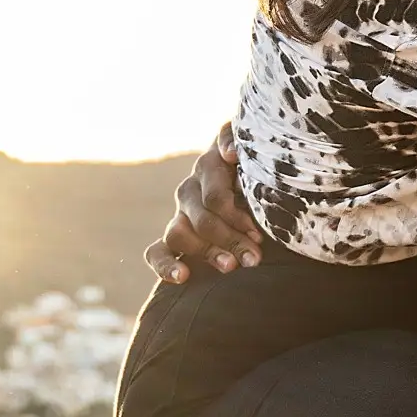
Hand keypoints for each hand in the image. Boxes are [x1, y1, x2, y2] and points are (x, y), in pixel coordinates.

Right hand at [143, 123, 262, 283]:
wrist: (246, 169)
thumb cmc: (253, 159)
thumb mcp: (249, 142)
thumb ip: (235, 139)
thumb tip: (229, 155)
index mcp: (208, 167)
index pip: (215, 198)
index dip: (236, 218)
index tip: (259, 236)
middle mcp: (190, 189)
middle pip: (202, 220)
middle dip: (230, 241)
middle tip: (254, 259)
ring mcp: (180, 213)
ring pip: (178, 234)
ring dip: (206, 253)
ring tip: (230, 267)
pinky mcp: (175, 234)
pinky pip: (157, 251)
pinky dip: (166, 265)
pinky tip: (183, 277)